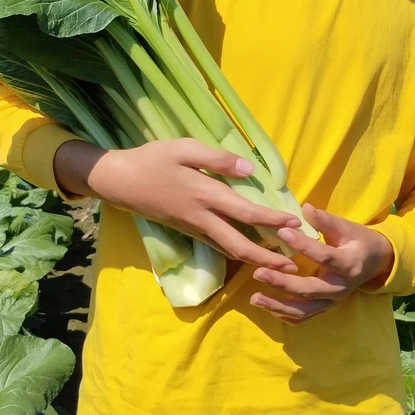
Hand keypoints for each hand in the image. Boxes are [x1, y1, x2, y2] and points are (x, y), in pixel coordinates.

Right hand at [54, 138, 300, 272]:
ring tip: (278, 263)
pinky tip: (250, 251)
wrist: (119, 182)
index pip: (246, 213)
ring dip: (255, 259)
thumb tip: (250, 169)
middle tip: (293, 265)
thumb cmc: (153, 160)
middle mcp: (202, 218)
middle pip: (240, 246)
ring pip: (229, 250)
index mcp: (205, 195)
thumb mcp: (185, 148)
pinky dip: (238, 252)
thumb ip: (218, 159)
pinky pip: (218, 246)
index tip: (295, 224)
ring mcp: (194, 228)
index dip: (272, 221)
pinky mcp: (188, 231)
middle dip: (268, 258)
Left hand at [249, 204, 394, 323]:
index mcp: (349, 264)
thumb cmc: (358, 241)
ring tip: (254, 298)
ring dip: (278, 306)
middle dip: (282, 282)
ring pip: (303, 310)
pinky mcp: (325, 308)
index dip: (303, 245)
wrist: (375, 263)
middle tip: (258, 272)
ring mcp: (332, 302)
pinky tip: (267, 307)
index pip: (324, 256)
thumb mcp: (347, 227)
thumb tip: (305, 208)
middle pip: (309, 289)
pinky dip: (285, 315)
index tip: (282, 232)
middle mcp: (340, 288)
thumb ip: (326, 221)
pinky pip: (304, 317)